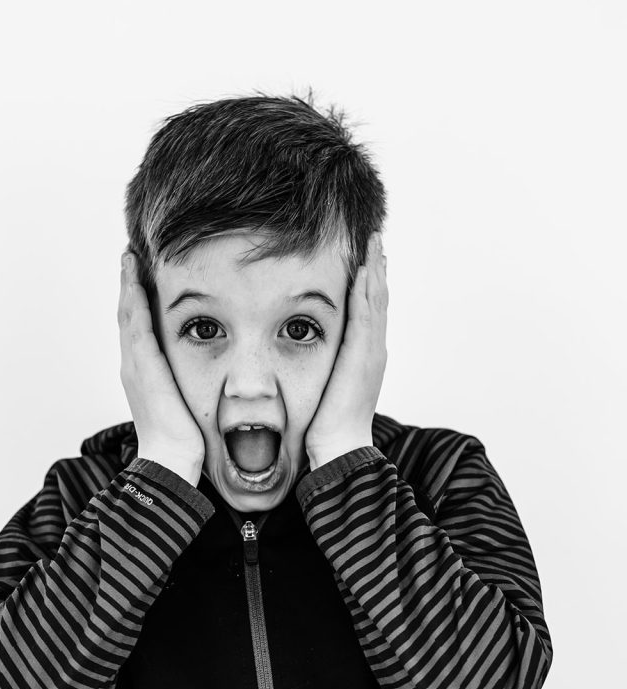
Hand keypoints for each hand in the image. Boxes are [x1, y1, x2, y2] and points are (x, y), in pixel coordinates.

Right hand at [118, 248, 204, 484]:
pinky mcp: (143, 365)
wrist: (171, 460)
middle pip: (127, 316)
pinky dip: (134, 299)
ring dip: (128, 284)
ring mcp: (135, 365)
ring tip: (129, 257)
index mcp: (142, 375)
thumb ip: (190, 388)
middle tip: (128, 256)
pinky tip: (136, 278)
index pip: (137, 330)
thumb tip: (208, 381)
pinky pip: (136, 324)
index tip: (139, 278)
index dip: (136, 303)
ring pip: (128, 314)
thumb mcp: (186, 405)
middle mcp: (133, 366)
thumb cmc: (183, 441)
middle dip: (128, 285)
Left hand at [304, 232, 387, 468]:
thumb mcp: (327, 389)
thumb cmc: (327, 426)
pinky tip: (364, 271)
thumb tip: (309, 360)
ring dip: (375, 271)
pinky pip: (367, 317)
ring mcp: (372, 353)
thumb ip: (324, 370)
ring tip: (374, 244)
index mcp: (366, 357)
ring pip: (377, 302)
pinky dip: (367, 293)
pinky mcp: (362, 357)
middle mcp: (374, 351)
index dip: (371, 284)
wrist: (339, 448)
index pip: (371, 312)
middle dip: (378, 268)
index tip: (368, 259)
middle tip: (376, 240)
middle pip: (379, 300)